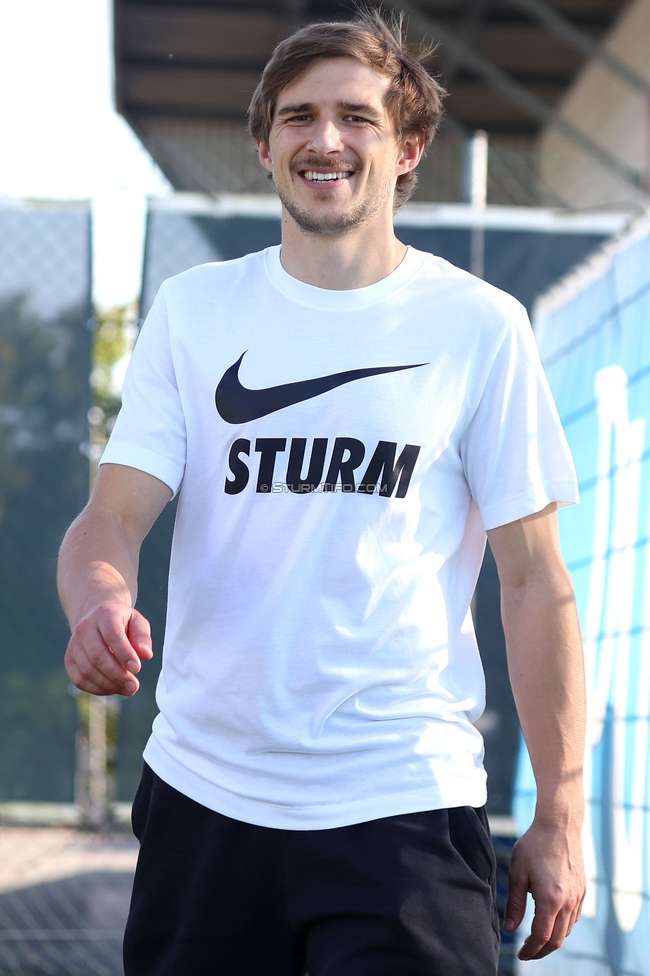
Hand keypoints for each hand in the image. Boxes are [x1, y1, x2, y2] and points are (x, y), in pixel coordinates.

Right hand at [65, 602, 153, 696]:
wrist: (97, 619)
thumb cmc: (122, 623)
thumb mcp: (137, 622)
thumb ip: (142, 637)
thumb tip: (146, 655)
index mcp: (104, 614)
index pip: (112, 636)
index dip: (125, 654)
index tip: (137, 669)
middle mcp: (85, 628)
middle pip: (97, 656)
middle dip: (117, 675)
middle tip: (133, 686)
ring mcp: (74, 644)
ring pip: (88, 670)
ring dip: (108, 684)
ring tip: (126, 689)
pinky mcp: (69, 660)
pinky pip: (79, 679)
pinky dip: (97, 689)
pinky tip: (112, 689)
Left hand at [504, 819, 584, 959]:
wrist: (559, 825)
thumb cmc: (534, 845)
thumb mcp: (517, 872)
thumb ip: (514, 903)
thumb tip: (511, 929)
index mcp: (550, 899)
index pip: (542, 937)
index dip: (531, 950)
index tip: (521, 954)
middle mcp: (568, 902)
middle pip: (557, 939)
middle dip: (542, 950)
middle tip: (527, 952)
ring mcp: (578, 897)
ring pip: (567, 930)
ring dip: (553, 939)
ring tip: (536, 939)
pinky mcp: (583, 890)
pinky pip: (574, 917)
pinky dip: (563, 926)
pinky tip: (551, 921)